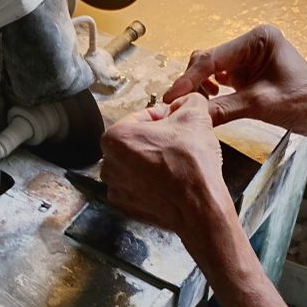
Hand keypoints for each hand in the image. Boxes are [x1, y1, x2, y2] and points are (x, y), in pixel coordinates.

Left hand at [100, 94, 234, 245]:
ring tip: (176, 163)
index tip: (176, 123)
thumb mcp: (195, 115)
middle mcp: (108, 163)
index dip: (164, 118)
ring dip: (154, 161)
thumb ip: (188, 100)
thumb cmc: (191, 163)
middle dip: (157, 140)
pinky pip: (138, 186)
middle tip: (179, 143)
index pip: (142, 118)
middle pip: (136, 142)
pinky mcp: (125, 206)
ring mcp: (115, 187)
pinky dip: (152, 183)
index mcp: (115, 137)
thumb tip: (186, 100)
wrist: (198, 205)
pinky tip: (170, 181)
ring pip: (137, 165)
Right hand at [164, 25, 306, 132]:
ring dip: (199, 88)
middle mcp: (250, 45)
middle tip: (180, 105)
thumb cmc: (305, 101)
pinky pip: (218, 81)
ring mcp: (247, 59)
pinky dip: (209, 93)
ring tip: (195, 107)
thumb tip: (193, 117)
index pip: (212, 57)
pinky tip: (209, 105)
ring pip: (209, 71)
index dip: (189, 78)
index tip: (171, 96)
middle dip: (193, 82)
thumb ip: (224, 109)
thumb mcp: (260, 105)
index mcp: (257, 39)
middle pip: (207, 61)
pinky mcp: (246, 75)